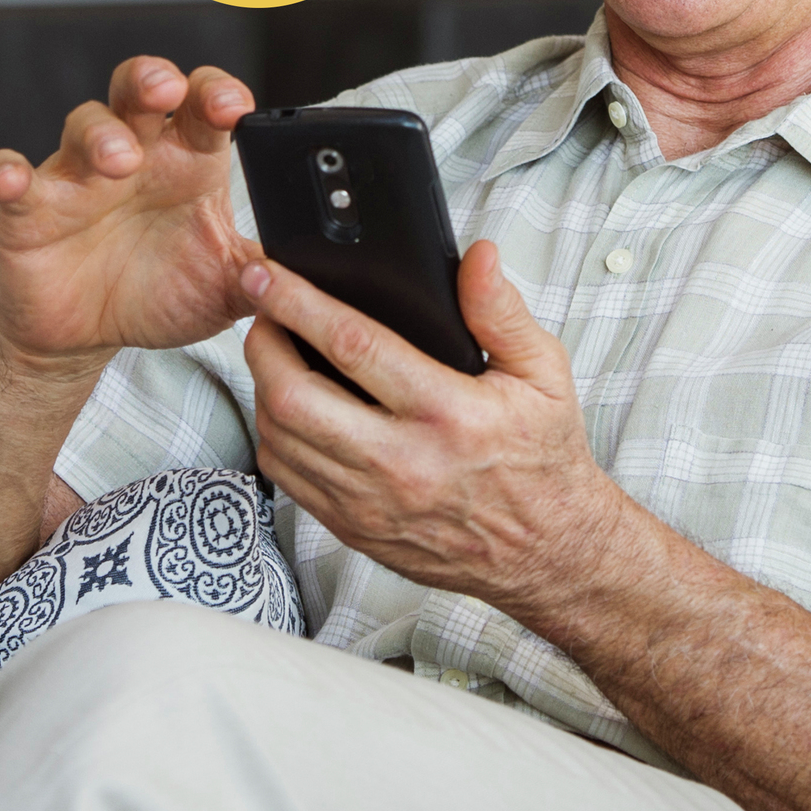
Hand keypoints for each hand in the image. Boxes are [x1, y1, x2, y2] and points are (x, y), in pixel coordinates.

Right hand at [0, 57, 261, 374]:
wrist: (83, 335)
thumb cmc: (156, 294)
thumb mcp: (224, 292)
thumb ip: (265, 277)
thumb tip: (312, 276)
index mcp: (187, 164)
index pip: (206, 109)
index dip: (219, 96)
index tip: (236, 106)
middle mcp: (135, 156)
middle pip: (140, 92)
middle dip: (153, 79)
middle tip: (169, 89)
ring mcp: (79, 177)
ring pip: (84, 125)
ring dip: (99, 134)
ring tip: (119, 160)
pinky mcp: (30, 208)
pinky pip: (12, 175)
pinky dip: (7, 172)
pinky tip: (11, 179)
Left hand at [242, 240, 625, 610]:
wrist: (547, 552)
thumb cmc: (542, 459)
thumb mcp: (543, 376)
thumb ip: (502, 313)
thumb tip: (478, 258)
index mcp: (448, 415)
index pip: (353, 345)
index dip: (297, 302)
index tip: (266, 275)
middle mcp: (402, 463)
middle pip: (293, 397)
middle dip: (263, 344)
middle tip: (263, 312)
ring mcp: (370, 502)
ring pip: (279, 438)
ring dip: (262, 388)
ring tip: (275, 354)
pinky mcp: (353, 527)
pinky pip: (287, 476)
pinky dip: (274, 435)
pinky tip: (290, 409)